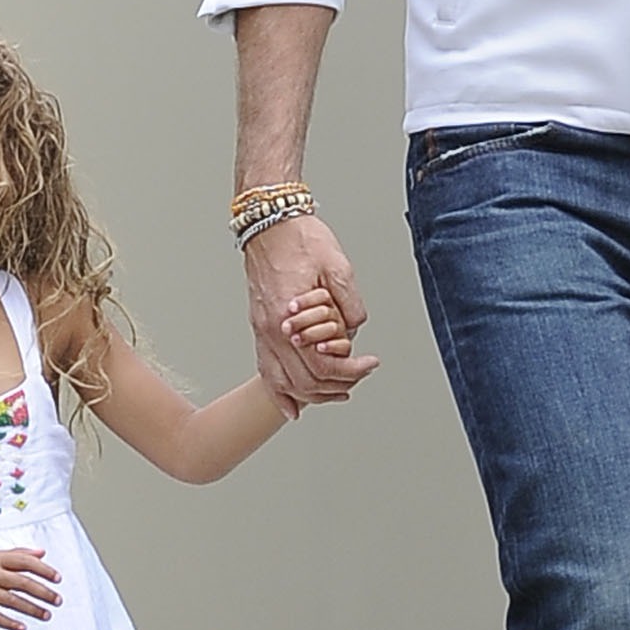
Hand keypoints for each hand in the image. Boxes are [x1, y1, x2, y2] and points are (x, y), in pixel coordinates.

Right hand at [0, 540, 61, 629]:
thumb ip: (17, 553)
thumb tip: (42, 553)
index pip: (26, 562)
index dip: (44, 570)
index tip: (58, 579)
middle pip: (23, 583)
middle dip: (44, 592)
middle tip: (58, 600)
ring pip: (13, 602)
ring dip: (33, 609)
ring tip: (47, 615)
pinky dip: (10, 623)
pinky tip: (23, 628)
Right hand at [245, 214, 370, 409]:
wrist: (270, 222)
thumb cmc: (300, 239)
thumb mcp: (339, 266)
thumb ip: (350, 304)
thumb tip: (355, 331)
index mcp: (290, 316)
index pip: (322, 363)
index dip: (351, 370)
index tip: (370, 363)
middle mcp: (270, 329)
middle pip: (304, 380)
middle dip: (337, 384)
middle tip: (360, 375)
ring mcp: (261, 330)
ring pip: (284, 382)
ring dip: (312, 394)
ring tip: (338, 392)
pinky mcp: (259, 327)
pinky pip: (266, 370)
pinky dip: (279, 393)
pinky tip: (291, 407)